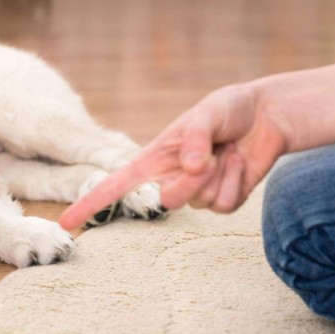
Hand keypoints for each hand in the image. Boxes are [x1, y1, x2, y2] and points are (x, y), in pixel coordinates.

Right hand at [59, 82, 289, 229]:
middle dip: (191, 182)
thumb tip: (189, 167)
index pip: (114, 185)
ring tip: (227, 151)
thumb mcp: (208, 112)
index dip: (89, 203)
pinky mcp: (222, 201)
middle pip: (167, 201)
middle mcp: (170, 179)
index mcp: (153, 159)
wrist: (266, 116)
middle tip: (211, 156)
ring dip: (219, 174)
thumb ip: (195, 138)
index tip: (67, 223)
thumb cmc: (228, 110)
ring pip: (199, 203)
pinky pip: (224, 205)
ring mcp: (196, 193)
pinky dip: (237, 181)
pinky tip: (239, 163)